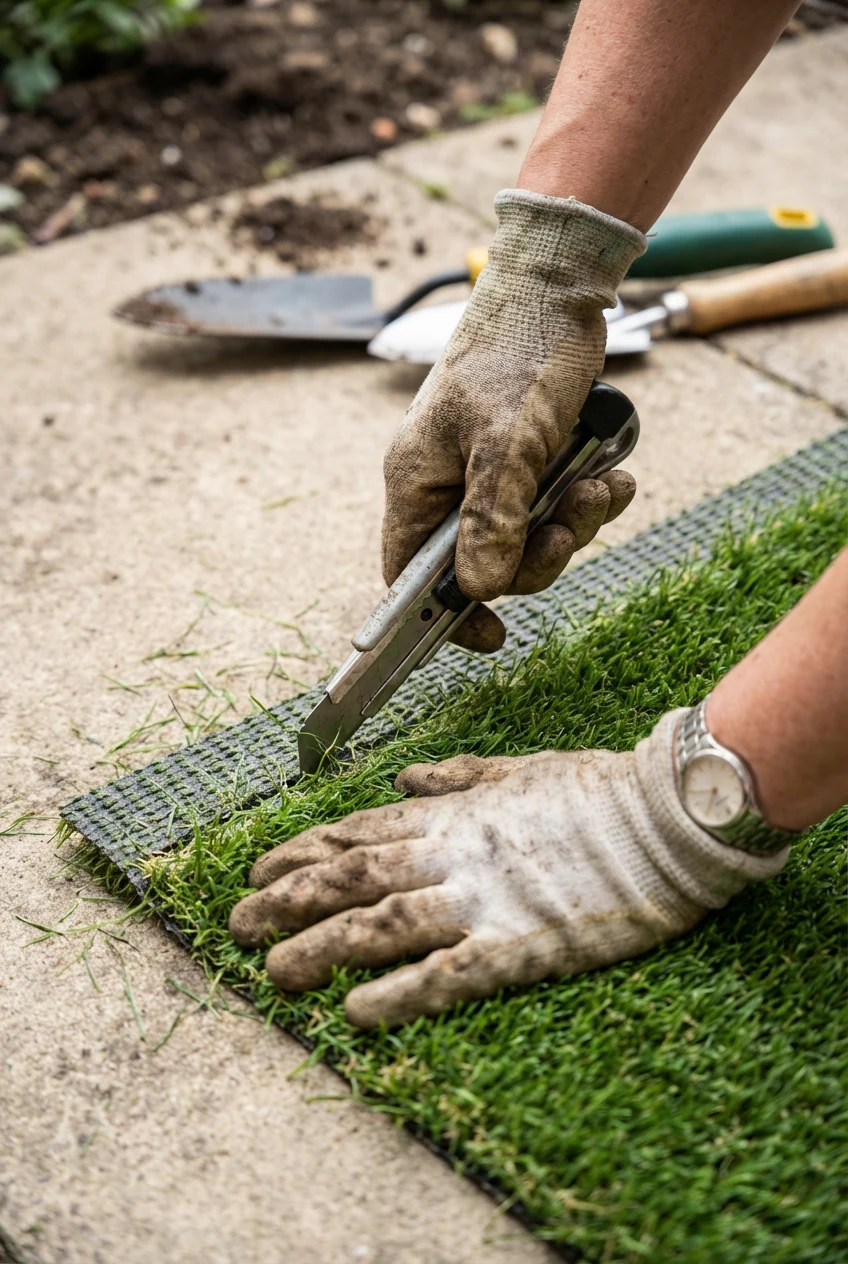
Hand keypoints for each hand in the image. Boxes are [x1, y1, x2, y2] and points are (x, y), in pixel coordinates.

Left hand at [229, 712, 787, 1027]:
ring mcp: (483, 899)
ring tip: (271, 973)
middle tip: (235, 924)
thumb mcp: (518, 767)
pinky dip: (399, 993)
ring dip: (319, 947)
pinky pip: (447, 974)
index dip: (300, 851)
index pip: (357, 833)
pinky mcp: (521, 945)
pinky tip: (357, 1014)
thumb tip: (403, 781)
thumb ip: (455, 775)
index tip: (257, 868)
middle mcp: (453, 854)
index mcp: (453, 815)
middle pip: (349, 876)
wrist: (666, 816)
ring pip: (379, 923)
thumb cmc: (597, 789)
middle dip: (285, 899)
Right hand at [381, 189, 645, 652]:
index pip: (408, 573)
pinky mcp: (528, 459)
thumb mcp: (508, 443)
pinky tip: (613, 476)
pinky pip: (554, 506)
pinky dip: (587, 500)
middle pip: (482, 563)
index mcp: (417, 480)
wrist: (559, 287)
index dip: (442, 613)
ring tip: (601, 487)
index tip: (491, 634)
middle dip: (536, 556)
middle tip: (569, 528)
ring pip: (527, 537)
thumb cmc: (518, 354)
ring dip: (571, 525)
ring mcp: (487, 472)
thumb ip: (492, 520)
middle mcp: (447, 482)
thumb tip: (481, 590)